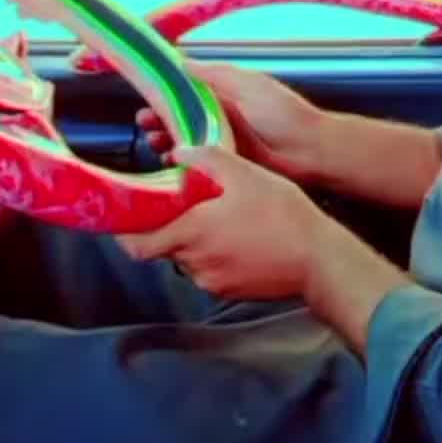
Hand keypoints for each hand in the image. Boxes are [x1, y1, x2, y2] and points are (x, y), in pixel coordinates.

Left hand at [116, 144, 322, 302]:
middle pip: (162, 248)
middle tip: (182, 207)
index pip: (137, 244)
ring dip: (194, 241)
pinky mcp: (229, 290)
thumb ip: (207, 158)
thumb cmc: (282, 215)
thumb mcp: (245, 173)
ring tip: (219, 219)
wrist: (317, 258)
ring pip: (187, 258)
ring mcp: (212, 280)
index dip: (124, 234)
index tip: (124, 220)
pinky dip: (214, 255)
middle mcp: (195, 261)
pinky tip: (238, 238)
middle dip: (168, 227)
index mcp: (191, 231)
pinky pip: (209, 271)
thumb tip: (179, 152)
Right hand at [137, 62, 322, 181]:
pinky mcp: (229, 164)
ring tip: (155, 142)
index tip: (146, 95)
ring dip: (167, 140)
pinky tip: (173, 162)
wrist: (311, 151)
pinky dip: (184, 162)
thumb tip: (183, 60)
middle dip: (160, 119)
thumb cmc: (285, 114)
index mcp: (227, 94)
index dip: (165, 93)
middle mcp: (222, 117)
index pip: (187, 91)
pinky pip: (199, 162)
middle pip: (182, 117)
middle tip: (145, 123)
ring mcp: (224, 142)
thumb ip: (216, 73)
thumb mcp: (249, 84)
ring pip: (186, 140)